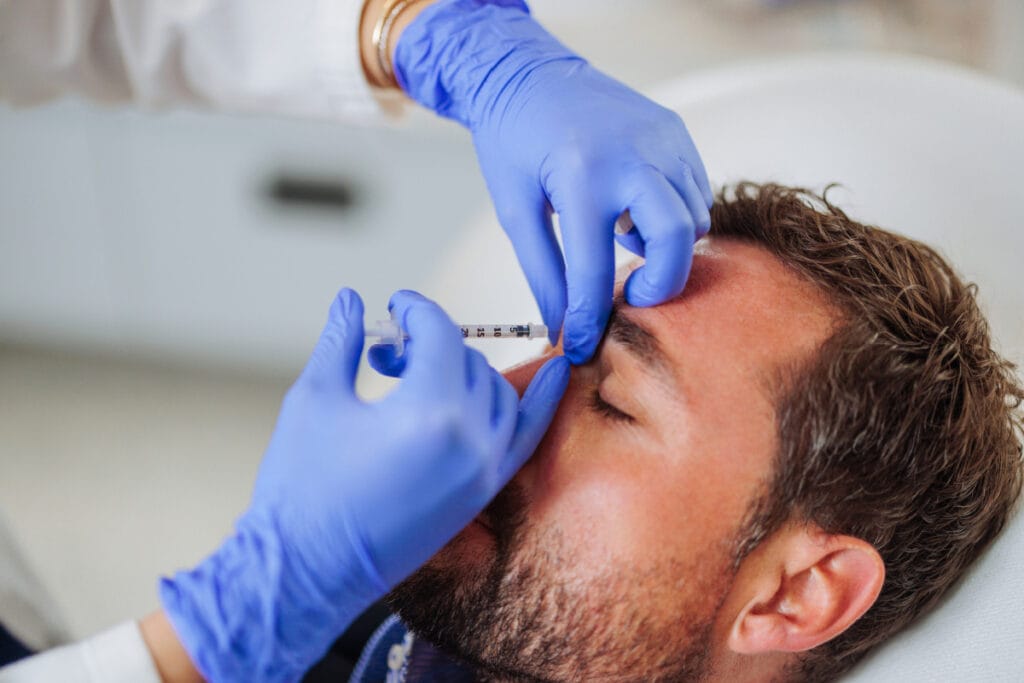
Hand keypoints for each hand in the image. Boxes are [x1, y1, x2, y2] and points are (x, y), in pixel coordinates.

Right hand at [159, 288, 568, 680]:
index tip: (395, 305)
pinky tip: (558, 371)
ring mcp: (483, 471)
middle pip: (468, 361)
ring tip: (418, 377)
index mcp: (428, 412)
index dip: (415, 310)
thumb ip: (341, 341)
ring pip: (497, 392)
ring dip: (465, 370)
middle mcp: (470, 440)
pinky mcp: (482, 493)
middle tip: (386, 354)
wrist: (306, 574)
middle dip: (428, 345)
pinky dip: (540, 403)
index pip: (440, 335)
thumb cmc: (302, 489)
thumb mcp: (315, 399)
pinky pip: (526, 437)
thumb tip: (349, 299)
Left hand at [395, 0, 711, 362]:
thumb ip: (544, 273)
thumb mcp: (516, 210)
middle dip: (660, 284)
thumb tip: (564, 327)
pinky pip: (695, 190)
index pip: (595, 270)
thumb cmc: (513, 141)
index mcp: (582, 177)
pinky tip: (634, 211)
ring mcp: (662, 139)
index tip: (584, 344)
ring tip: (621, 238)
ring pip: (693, 218)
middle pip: (676, 240)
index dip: (591, 318)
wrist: (527, 74)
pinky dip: (674, 214)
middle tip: (632, 297)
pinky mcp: (674, 131)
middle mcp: (632, 155)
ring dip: (667, 246)